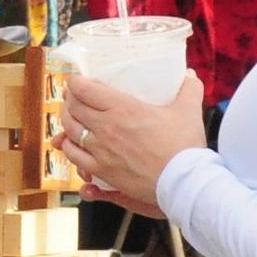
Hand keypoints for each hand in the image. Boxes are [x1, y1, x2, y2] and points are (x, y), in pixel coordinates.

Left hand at [63, 69, 206, 215]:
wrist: (183, 182)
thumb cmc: (184, 146)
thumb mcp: (189, 111)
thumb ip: (189, 89)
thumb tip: (189, 74)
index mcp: (123, 108)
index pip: (85, 90)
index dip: (75, 82)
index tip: (75, 79)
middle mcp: (106, 127)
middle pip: (74, 108)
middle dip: (69, 99)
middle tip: (72, 96)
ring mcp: (101, 150)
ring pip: (70, 131)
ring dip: (66, 121)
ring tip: (69, 117)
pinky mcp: (102, 170)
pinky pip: (75, 156)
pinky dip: (69, 147)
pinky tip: (72, 144)